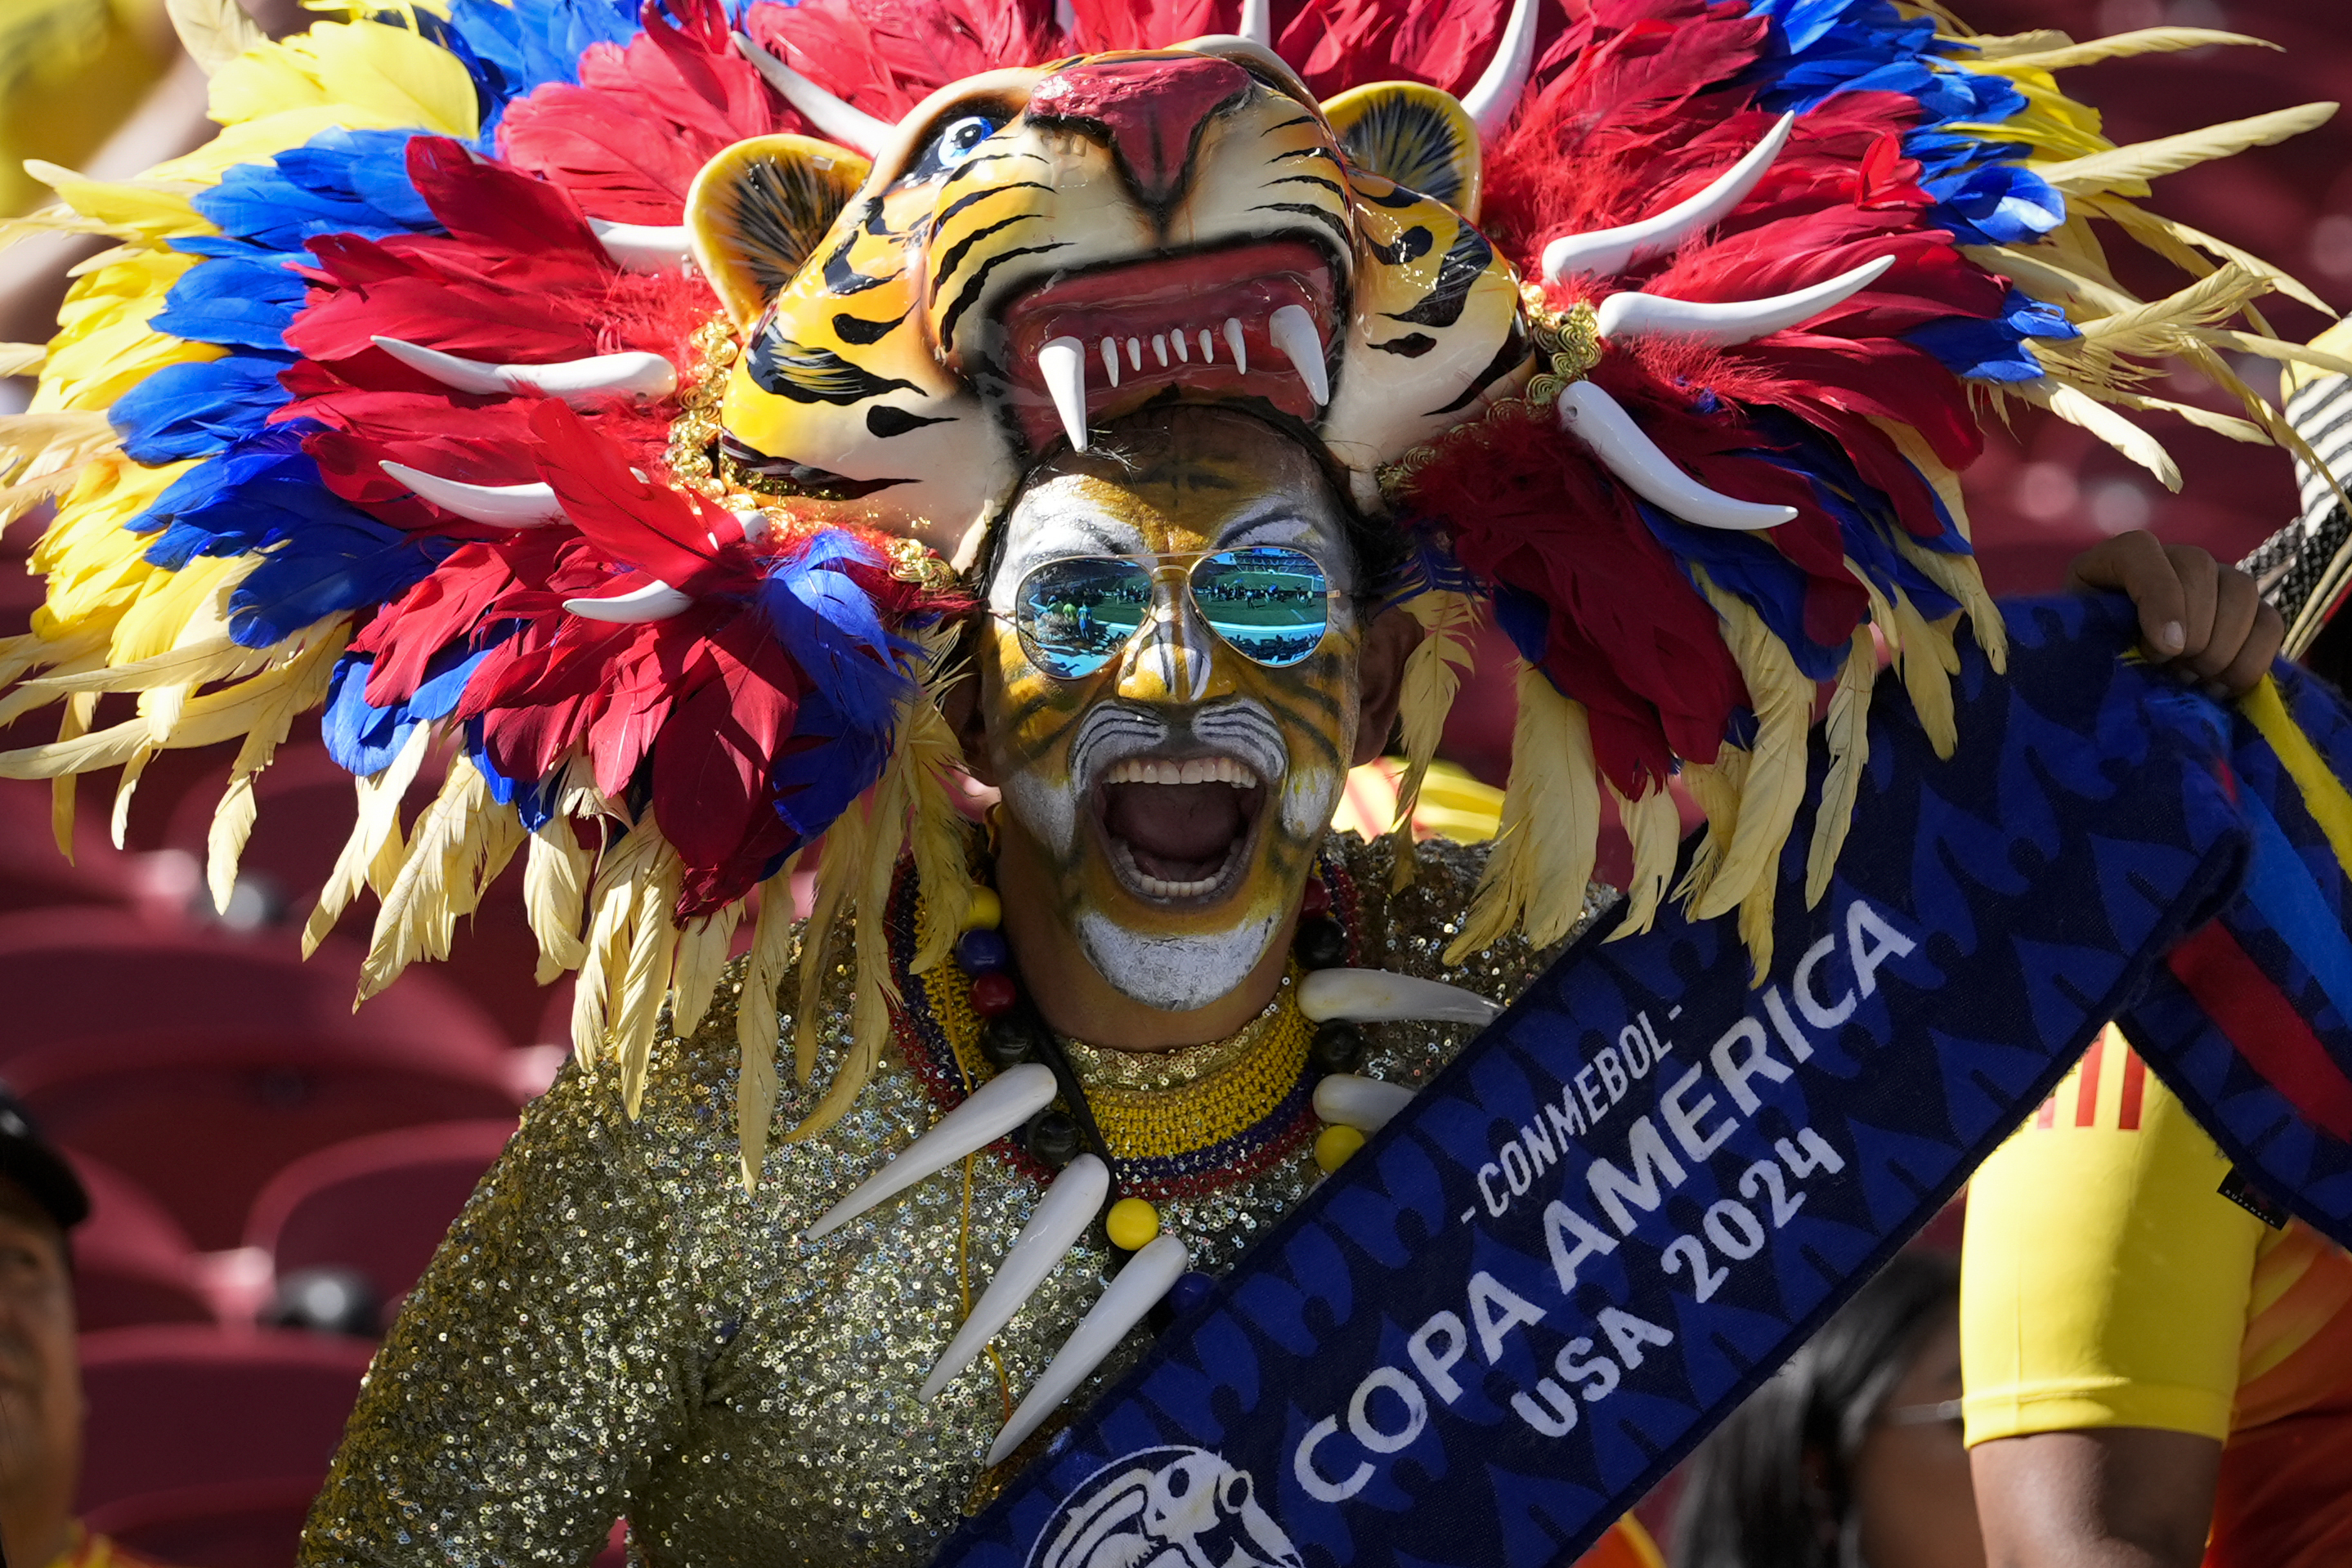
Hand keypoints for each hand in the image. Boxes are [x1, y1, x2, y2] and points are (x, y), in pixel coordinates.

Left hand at [2065, 531, 2282, 697]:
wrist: (2117, 685)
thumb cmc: (2090, 667)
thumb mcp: (2081, 651)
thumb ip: (2099, 641)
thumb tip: (2160, 651)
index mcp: (2114, 561)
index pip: (2139, 550)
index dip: (2159, 596)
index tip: (2164, 648)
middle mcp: (2170, 560)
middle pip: (2199, 568)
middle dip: (2193, 630)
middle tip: (2174, 671)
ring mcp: (2214, 580)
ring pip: (2242, 591)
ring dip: (2223, 646)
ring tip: (2193, 680)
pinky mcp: (2248, 611)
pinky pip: (2270, 622)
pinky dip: (2252, 658)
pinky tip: (2220, 686)